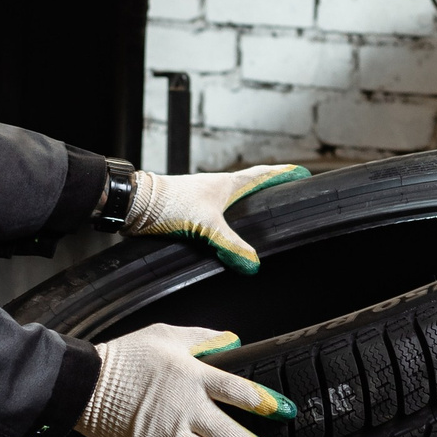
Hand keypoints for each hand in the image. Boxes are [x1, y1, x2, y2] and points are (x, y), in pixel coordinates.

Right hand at [77, 324, 294, 436]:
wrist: (85, 385)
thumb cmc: (126, 357)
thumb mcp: (165, 335)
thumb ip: (203, 338)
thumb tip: (234, 340)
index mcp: (193, 376)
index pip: (239, 391)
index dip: (265, 402)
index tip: (285, 411)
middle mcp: (187, 409)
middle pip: (232, 435)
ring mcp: (171, 435)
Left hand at [126, 164, 309, 273]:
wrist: (135, 207)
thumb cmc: (169, 203)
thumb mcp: (206, 225)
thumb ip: (231, 244)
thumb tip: (254, 263)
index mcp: (226, 184)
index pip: (262, 175)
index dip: (282, 174)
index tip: (301, 173)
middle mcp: (217, 190)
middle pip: (251, 190)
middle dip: (269, 194)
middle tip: (287, 199)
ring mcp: (204, 202)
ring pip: (234, 207)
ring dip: (248, 213)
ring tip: (264, 222)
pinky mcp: (191, 216)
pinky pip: (218, 223)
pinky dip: (229, 230)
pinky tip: (230, 242)